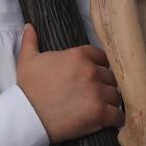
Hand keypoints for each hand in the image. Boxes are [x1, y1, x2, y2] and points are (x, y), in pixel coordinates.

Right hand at [15, 23, 122, 142]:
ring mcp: (97, 92)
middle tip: (95, 94)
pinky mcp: (100, 113)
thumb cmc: (27, 88)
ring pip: (115, 95)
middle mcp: (91, 71)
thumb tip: (29, 26)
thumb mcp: (27, 59)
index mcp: (78, 56)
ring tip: (102, 107)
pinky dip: (116, 118)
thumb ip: (31, 40)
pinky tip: (110, 119)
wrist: (27, 116)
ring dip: (110, 101)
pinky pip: (118, 115)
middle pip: (110, 76)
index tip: (94, 76)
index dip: (99, 66)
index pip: (102, 57)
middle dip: (104, 84)